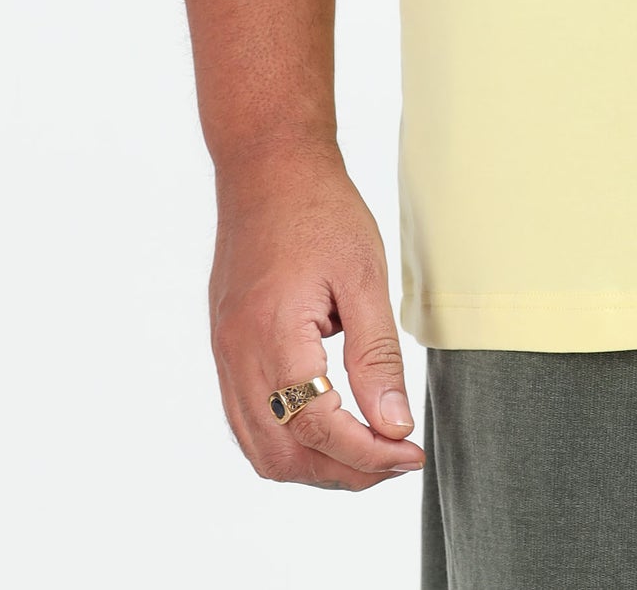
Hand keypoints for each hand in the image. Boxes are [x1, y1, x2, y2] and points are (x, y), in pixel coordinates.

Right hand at [208, 143, 424, 490]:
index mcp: (272, 334)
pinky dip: (289, 440)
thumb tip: (395, 425)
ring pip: (260, 448)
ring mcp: (224, 355)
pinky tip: (330, 427)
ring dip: (315, 463)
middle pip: (281, 453)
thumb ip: (376, 356)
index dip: (366, 453)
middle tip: (396, 459)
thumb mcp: (364, 275)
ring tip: (369, 450)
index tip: (411, 453)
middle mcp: (237, 355)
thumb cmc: (321, 210)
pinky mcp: (225, 350)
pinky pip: (248, 421)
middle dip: (342, 470)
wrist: (268, 167)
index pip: (316, 426)